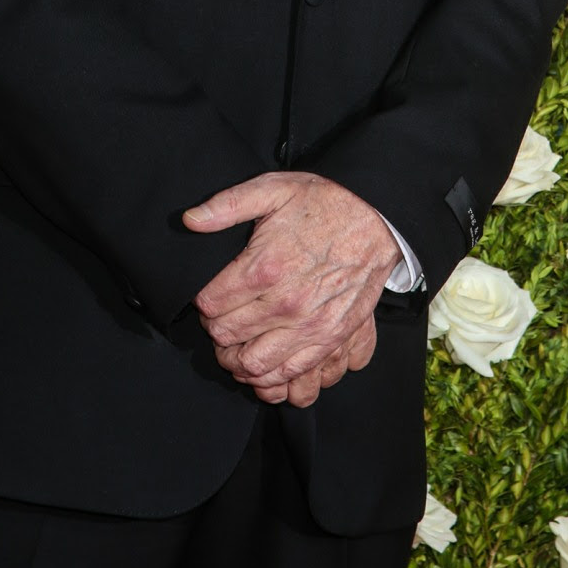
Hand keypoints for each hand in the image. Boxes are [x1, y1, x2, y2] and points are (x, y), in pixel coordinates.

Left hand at [183, 172, 399, 399]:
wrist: (377, 218)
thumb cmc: (323, 202)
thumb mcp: (273, 188)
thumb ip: (227, 204)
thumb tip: (190, 219)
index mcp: (265, 267)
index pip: (211, 304)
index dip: (202, 301)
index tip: (208, 296)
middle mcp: (285, 303)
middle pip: (227, 337)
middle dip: (214, 332)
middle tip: (218, 321)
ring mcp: (310, 326)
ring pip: (254, 365)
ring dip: (236, 360)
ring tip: (235, 346)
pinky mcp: (331, 339)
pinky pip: (292, 376)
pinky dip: (270, 380)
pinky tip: (263, 365)